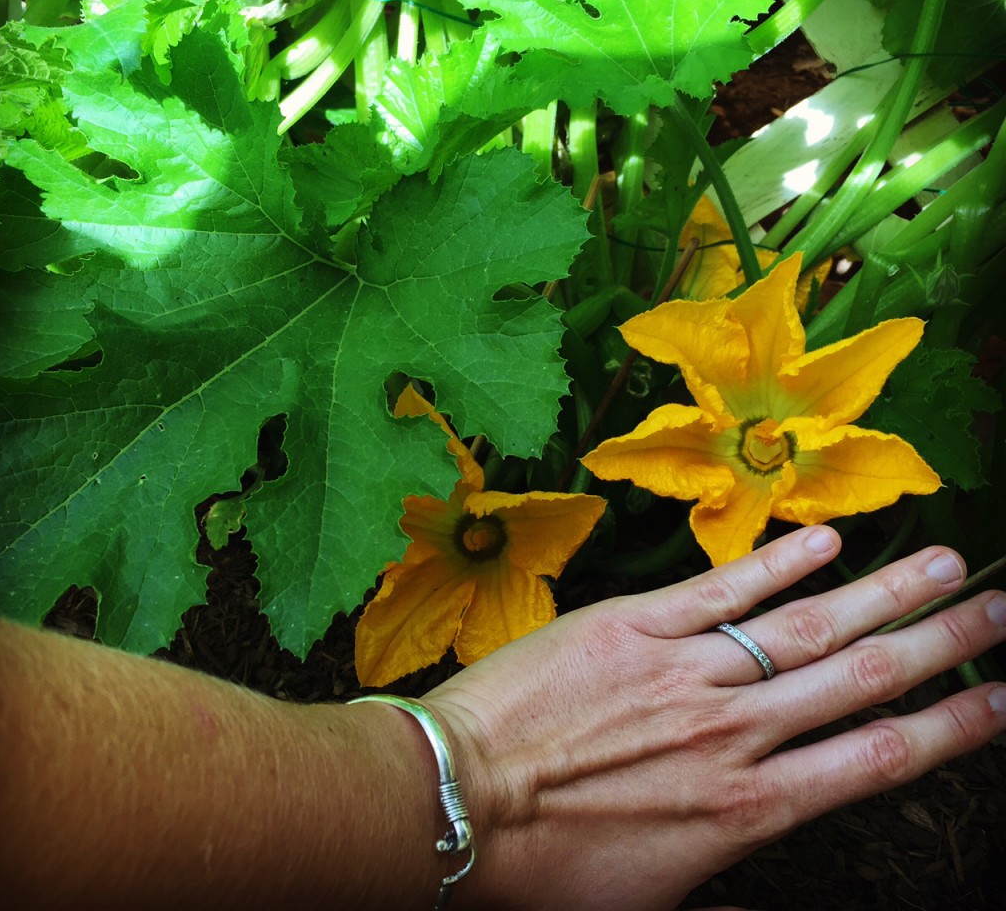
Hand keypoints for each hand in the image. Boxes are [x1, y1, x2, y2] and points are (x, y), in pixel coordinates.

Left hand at [424, 526, 1005, 910]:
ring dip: (882, 591)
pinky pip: (721, 588)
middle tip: (999, 609)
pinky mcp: (634, 625)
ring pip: (806, 623)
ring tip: (942, 562)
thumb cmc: (548, 870)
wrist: (461, 803)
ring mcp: (687, 670)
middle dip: (941, 642)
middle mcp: (736, 732)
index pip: (879, 757)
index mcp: (751, 808)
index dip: (954, 725)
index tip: (1002, 698)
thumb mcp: (656, 901)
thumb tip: (764, 876)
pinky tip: (825, 539)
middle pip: (863, 677)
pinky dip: (778, 561)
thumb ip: (728, 878)